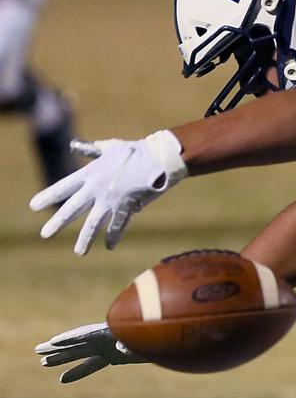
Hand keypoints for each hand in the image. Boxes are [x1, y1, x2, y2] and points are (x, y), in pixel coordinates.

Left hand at [29, 129, 186, 254]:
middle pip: (72, 208)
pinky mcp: (127, 206)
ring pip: (93, 223)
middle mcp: (96, 187)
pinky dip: (113, 236)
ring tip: (79, 252)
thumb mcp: (110, 147)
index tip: (34, 206)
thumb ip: (91, 149)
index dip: (48, 196)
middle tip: (45, 234)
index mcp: (90, 172)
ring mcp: (111, 198)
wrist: (159, 157)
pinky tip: (110, 246)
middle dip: (57, 223)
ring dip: (85, 239)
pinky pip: (118, 226)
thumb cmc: (136, 151)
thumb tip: (74, 145)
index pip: (63, 187)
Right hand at [35, 322, 145, 383]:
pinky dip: (77, 371)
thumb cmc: (151, 335)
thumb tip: (120, 349)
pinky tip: (61, 379)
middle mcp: (104, 339)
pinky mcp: (112, 357)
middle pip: (76, 343)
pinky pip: (90, 364)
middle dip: (57, 347)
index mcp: (109, 333)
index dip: (70, 339)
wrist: (164, 338)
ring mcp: (107, 348)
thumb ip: (128, 344)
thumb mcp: (139, 341)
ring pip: (79, 354)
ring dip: (62, 358)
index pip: (85, 335)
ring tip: (42, 363)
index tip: (54, 342)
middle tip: (37, 350)